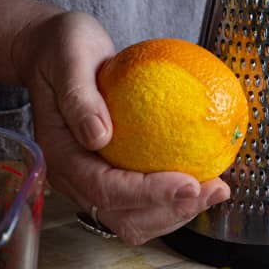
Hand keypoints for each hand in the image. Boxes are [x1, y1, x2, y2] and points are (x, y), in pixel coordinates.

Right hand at [12, 11, 229, 244]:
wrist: (52, 51)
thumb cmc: (63, 49)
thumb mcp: (69, 57)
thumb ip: (79, 96)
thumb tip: (99, 136)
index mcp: (61, 154)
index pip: (105, 189)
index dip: (150, 194)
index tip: (190, 183)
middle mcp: (75, 177)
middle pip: (124, 217)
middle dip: (173, 212)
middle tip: (214, 189)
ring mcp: (93, 180)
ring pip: (137, 218)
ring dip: (179, 212)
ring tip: (216, 188)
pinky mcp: (112, 175)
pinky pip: (146, 200)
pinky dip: (176, 197)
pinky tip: (206, 175)